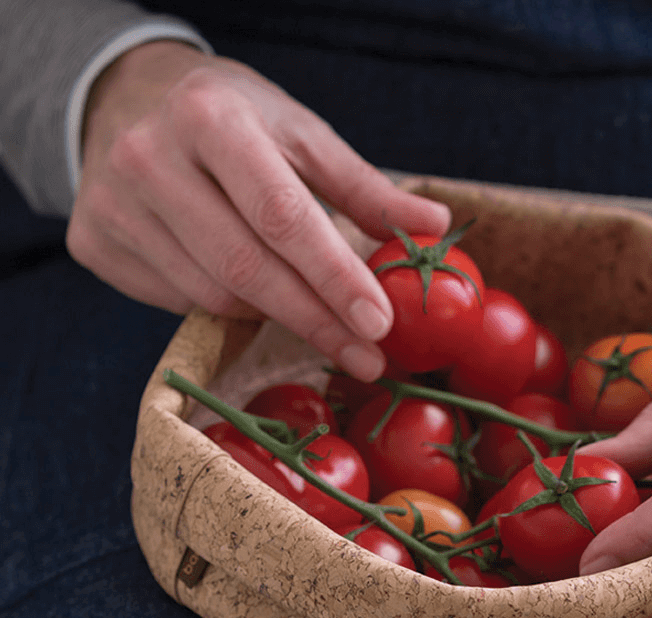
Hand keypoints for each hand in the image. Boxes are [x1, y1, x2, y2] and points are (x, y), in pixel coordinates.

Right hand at [67, 41, 449, 379]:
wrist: (129, 104)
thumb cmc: (235, 123)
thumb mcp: (302, 137)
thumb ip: (366, 189)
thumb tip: (436, 226)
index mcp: (210, 119)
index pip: (283, 217)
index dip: (334, 277)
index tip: (379, 323)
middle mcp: (148, 159)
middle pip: (245, 269)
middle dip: (316, 322)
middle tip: (367, 358)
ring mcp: (112, 205)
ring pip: (214, 296)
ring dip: (275, 317)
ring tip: (315, 316)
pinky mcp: (94, 243)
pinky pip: (179, 303)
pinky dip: (228, 310)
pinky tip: (251, 294)